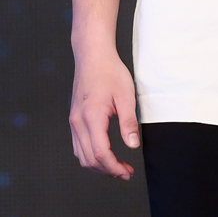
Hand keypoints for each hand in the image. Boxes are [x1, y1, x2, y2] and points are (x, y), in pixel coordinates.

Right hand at [69, 49, 139, 178]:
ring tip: (117, 165)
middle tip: (126, 172)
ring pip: (82, 156)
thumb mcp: (126, 95)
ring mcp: (74, 121)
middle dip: (108, 170)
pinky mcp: (74, 118)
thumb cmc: (110, 71)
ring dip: (99, 165)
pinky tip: (104, 154)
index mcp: (92, 117)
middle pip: (89, 159)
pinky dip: (90, 156)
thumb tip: (133, 145)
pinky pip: (78, 146)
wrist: (93, 56)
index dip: (114, 167)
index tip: (127, 172)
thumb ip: (129, 122)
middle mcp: (78, 122)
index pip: (101, 153)